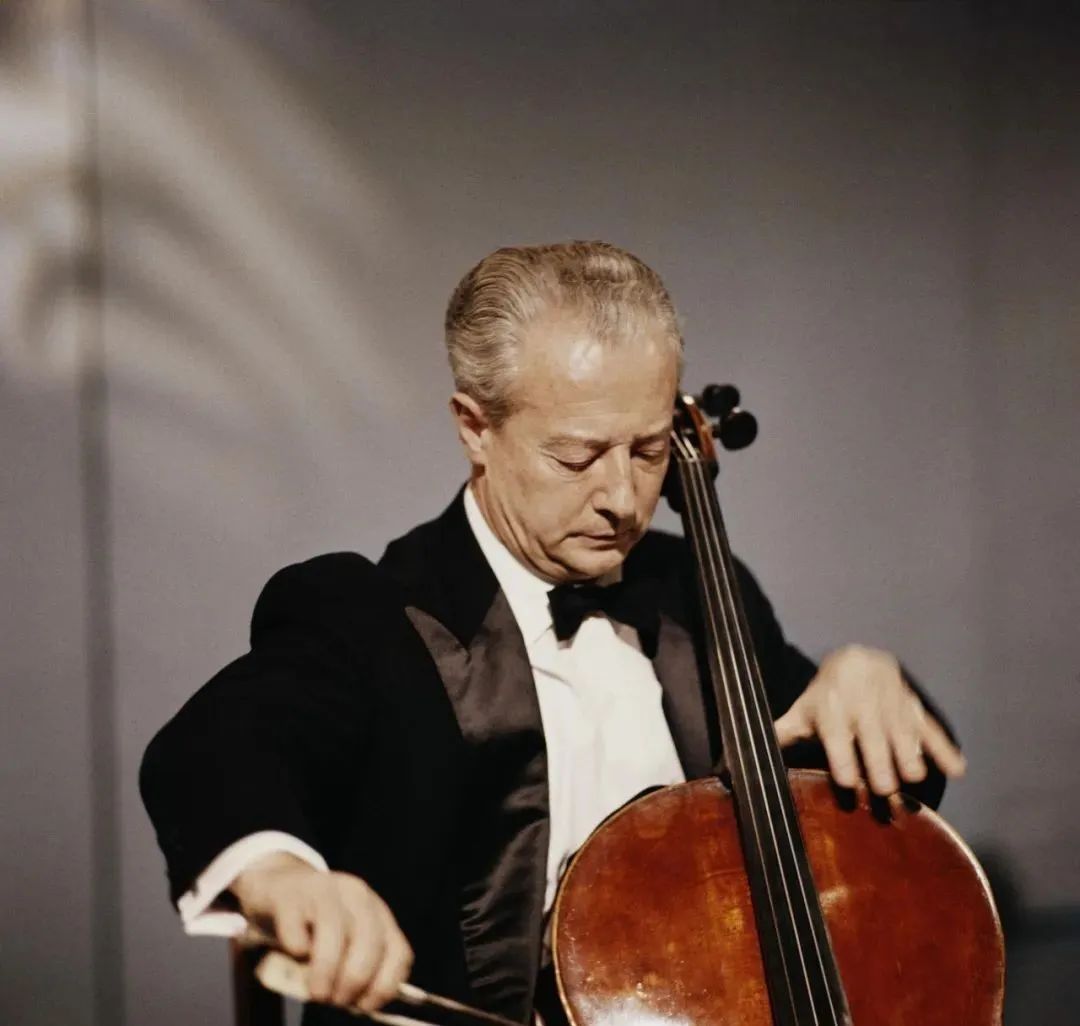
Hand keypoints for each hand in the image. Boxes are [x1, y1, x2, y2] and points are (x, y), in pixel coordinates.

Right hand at [230, 852, 412, 1010]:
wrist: (277, 886)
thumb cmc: (313, 926)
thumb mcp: (344, 941)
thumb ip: (354, 965)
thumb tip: (357, 1002)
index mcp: (376, 912)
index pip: (398, 952)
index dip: (385, 985)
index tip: (365, 1005)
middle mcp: (356, 896)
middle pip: (370, 942)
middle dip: (354, 980)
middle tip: (336, 999)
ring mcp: (323, 891)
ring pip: (335, 932)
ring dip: (327, 971)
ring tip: (318, 992)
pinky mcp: (289, 896)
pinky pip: (296, 927)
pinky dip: (296, 948)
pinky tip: (295, 953)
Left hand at [773, 644, 966, 795]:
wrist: (857, 661)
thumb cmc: (825, 697)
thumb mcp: (802, 713)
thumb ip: (780, 735)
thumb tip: (735, 759)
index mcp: (832, 713)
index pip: (837, 737)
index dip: (842, 758)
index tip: (848, 782)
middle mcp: (862, 709)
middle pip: (872, 739)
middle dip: (879, 762)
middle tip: (885, 789)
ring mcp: (891, 707)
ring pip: (902, 733)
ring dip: (909, 754)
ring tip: (914, 778)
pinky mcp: (914, 708)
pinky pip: (931, 727)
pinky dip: (944, 747)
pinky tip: (957, 768)